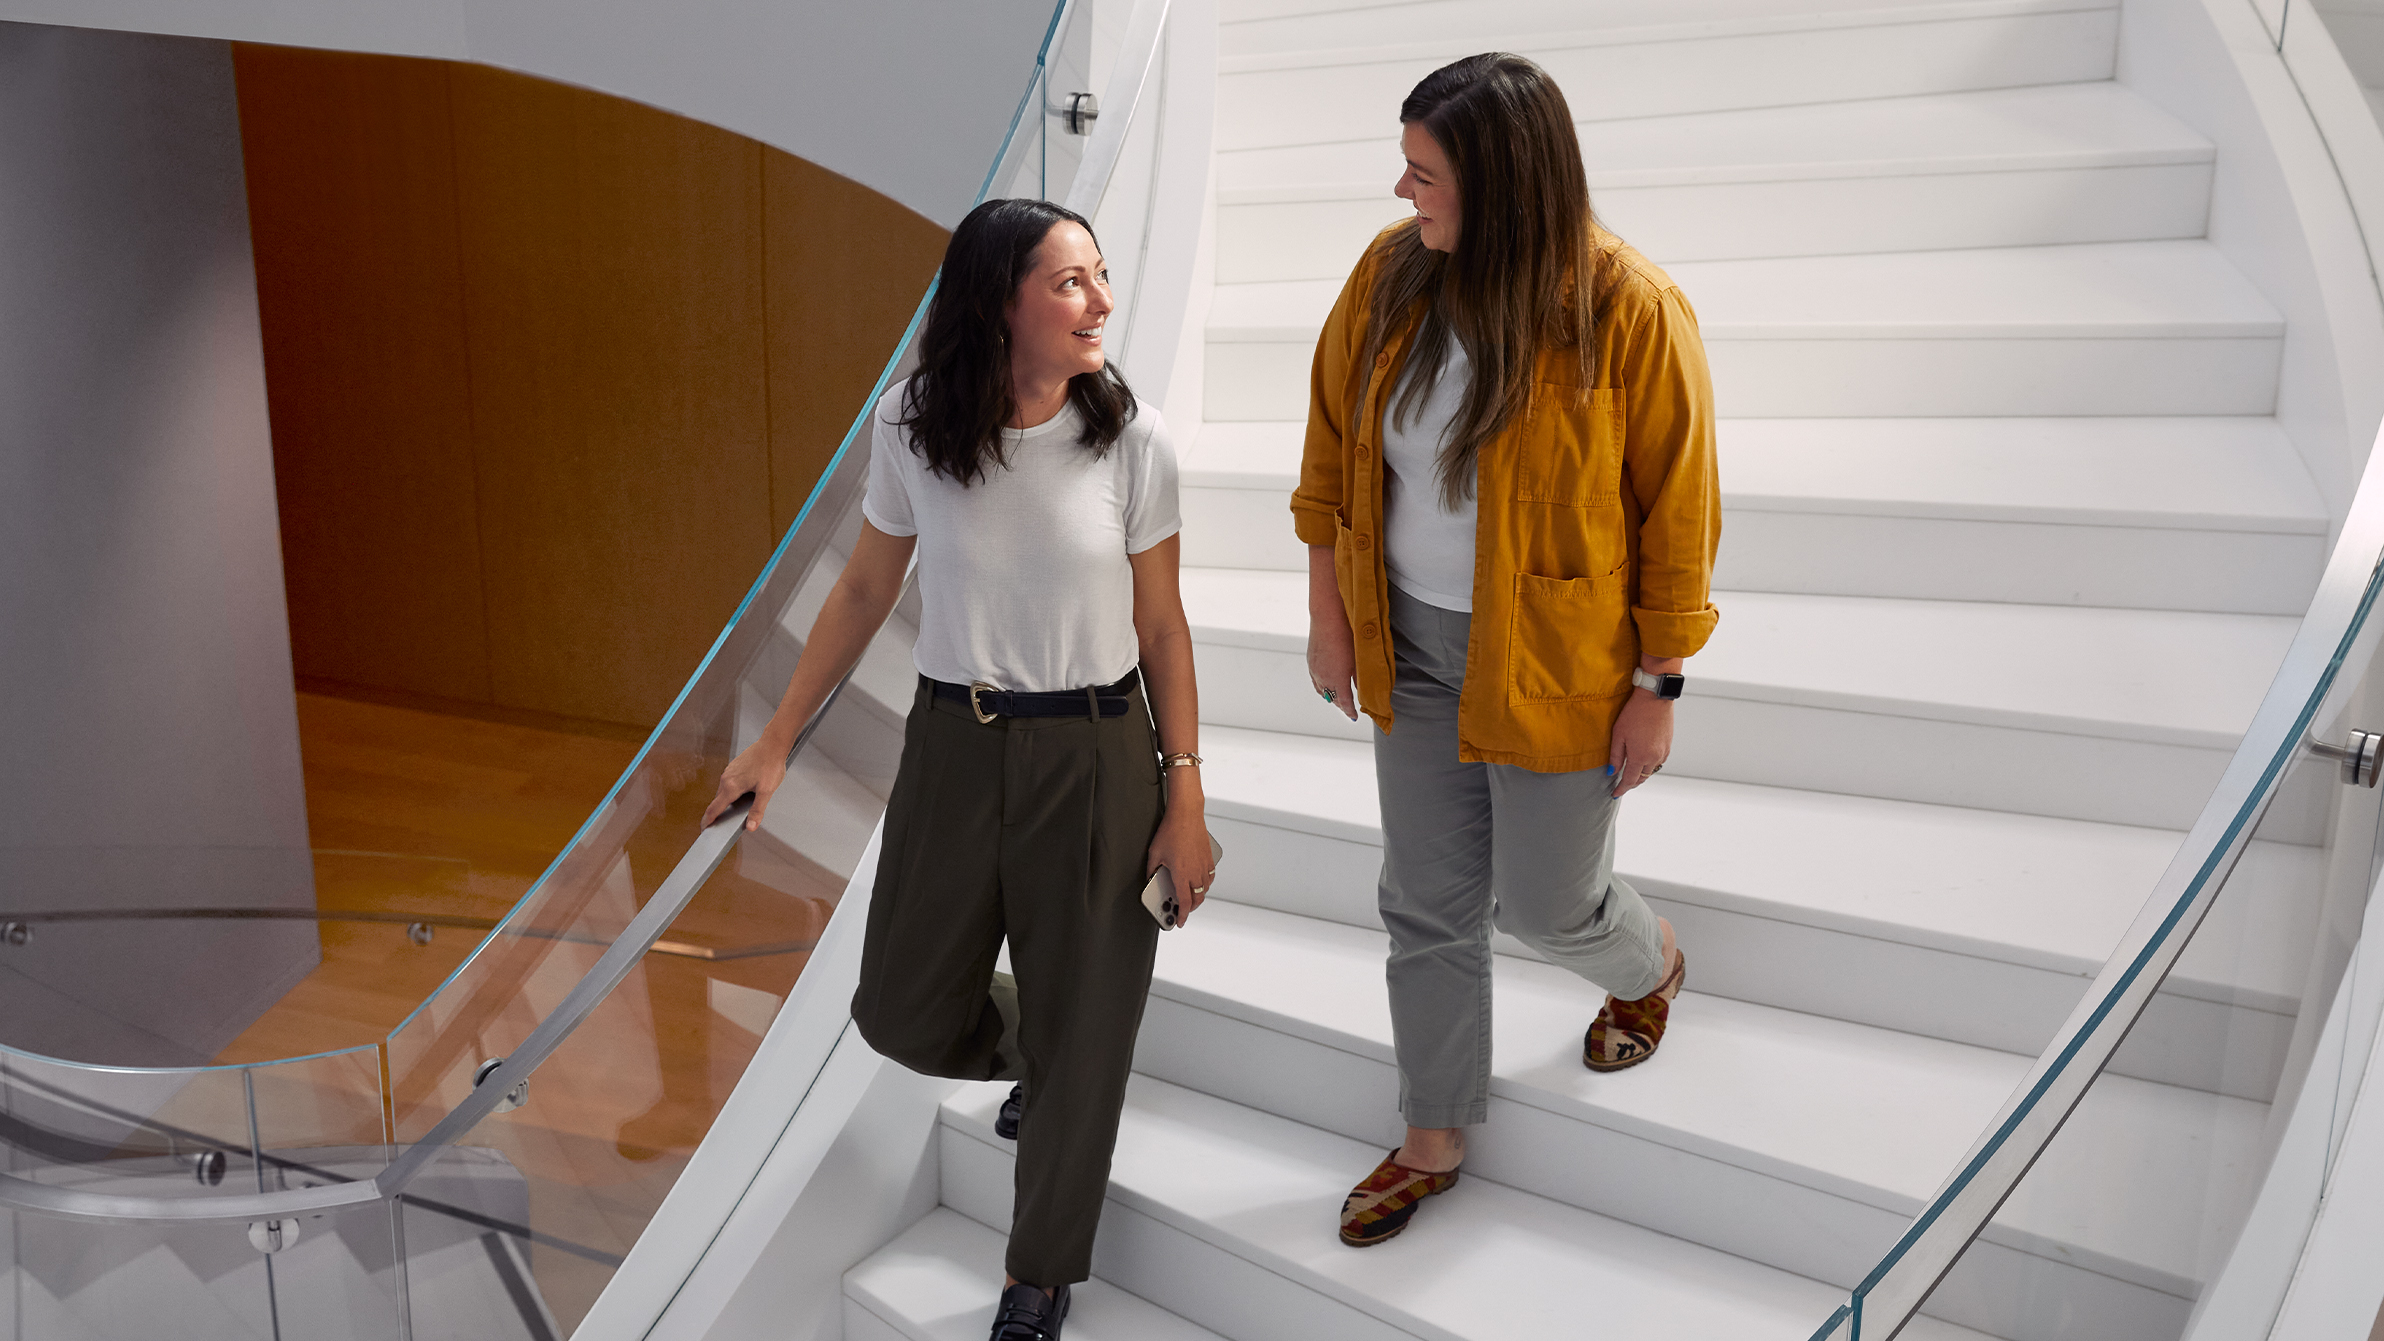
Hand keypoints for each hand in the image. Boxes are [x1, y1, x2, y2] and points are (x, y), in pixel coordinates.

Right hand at [700, 738, 789, 830]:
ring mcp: (728, 772)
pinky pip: (728, 783)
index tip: (705, 829)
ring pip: (724, 791)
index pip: (714, 808)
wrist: (772, 744)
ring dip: (727, 801)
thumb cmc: (771, 765)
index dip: (708, 821)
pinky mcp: (733, 767)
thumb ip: (757, 810)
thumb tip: (750, 827)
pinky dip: (731, 792)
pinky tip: (743, 794)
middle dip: (719, 813)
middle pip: (718, 801)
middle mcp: (726, 779)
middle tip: (723, 825)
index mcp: (731, 787)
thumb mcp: (766, 791)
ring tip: (735, 811)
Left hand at [1146, 808, 1215, 925]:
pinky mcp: (1209, 857)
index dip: (1182, 916)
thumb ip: (1152, 871)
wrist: (1186, 814)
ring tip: (1190, 896)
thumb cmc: (1171, 831)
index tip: (1179, 922)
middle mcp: (1196, 872)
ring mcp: (1205, 865)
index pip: (1184, 903)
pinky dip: (1205, 883)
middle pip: (1197, 899)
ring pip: (1205, 888)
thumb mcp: (1154, 853)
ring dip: (1198, 896)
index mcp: (1182, 874)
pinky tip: (1199, 881)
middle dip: (1190, 908)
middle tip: (1182, 909)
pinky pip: (1210, 877)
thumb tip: (1151, 879)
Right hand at [1307, 614, 1359, 720]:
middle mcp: (1323, 678)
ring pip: (1321, 690)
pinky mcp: (1310, 661)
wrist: (1328, 617)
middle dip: (1340, 705)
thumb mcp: (1357, 659)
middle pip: (1331, 698)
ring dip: (1330, 696)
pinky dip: (1322, 686)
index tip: (1354, 716)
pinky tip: (1326, 683)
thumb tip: (1362, 687)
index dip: (1350, 711)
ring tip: (1337, 698)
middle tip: (1348, 709)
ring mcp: (1315, 670)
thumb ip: (1359, 676)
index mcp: (1337, 680)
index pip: (1344, 702)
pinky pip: (1316, 681)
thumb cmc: (1346, 635)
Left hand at [1607, 692, 1672, 798]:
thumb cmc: (1634, 714)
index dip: (1621, 789)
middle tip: (1621, 785)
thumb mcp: (1618, 734)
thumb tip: (1611, 772)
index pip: (1629, 780)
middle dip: (1631, 783)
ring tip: (1631, 773)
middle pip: (1642, 778)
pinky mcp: (1668, 745)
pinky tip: (1643, 761)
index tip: (1615, 794)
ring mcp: (1663, 752)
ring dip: (1641, 774)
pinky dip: (1650, 765)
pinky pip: (1658, 761)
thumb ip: (1615, 756)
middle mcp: (1654, 758)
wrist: (1654, 698)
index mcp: (1640, 757)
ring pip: (1651, 771)